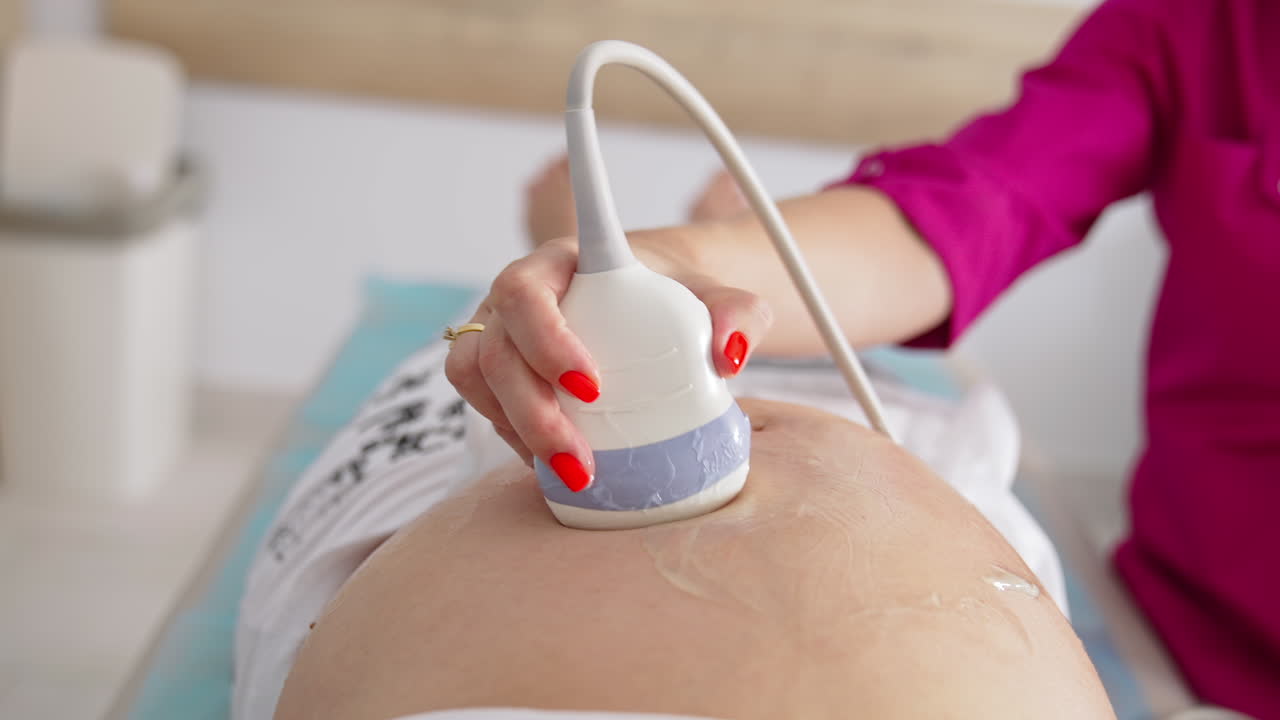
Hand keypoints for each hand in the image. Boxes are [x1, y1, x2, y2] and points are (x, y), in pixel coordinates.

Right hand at [444, 231, 771, 489]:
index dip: (544, 339)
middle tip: (580, 460)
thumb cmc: (683, 295)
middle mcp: (516, 296)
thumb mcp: (722, 298)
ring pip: (478, 381)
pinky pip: (486, 407)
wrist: (661, 307)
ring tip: (570, 472)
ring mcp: (500, 334)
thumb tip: (731, 355)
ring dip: (517, 432)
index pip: (526, 292)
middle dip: (531, 412)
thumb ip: (737, 314)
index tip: (591, 387)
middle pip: (496, 350)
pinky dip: (515, 440)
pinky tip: (555, 467)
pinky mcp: (499, 375)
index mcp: (561, 262)